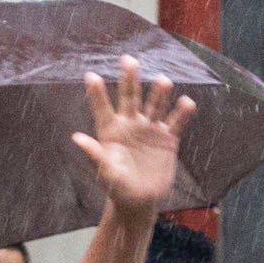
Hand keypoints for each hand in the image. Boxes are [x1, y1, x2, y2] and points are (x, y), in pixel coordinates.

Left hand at [68, 69, 190, 215]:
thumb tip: (77, 138)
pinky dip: (182, 112)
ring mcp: (150, 129)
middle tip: (128, 60)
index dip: (97, 94)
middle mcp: (130, 125)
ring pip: (155, 105)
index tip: (91, 75)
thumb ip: (95, 155)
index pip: (102, 109)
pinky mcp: (168, 138)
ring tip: (162, 81)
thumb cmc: (117, 188)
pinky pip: (176, 122)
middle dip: (129, 79)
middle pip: (130, 98)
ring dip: (159, 93)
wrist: (140, 202)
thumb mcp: (105, 173)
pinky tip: (186, 102)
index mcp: (111, 132)